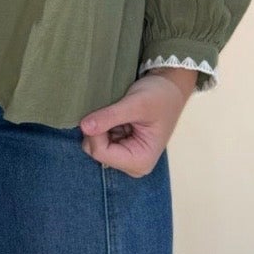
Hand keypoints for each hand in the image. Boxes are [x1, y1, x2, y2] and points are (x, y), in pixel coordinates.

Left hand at [78, 71, 195, 175]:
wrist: (170, 88)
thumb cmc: (159, 96)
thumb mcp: (136, 104)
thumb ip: (110, 116)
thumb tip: (84, 126)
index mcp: (140, 161)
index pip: (101, 152)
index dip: (96, 131)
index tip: (107, 112)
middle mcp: (131, 165)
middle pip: (95, 151)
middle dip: (98, 130)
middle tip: (114, 111)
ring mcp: (125, 158)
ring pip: (93, 145)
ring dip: (100, 126)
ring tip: (119, 114)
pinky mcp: (120, 148)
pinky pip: (97, 139)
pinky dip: (102, 125)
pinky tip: (117, 117)